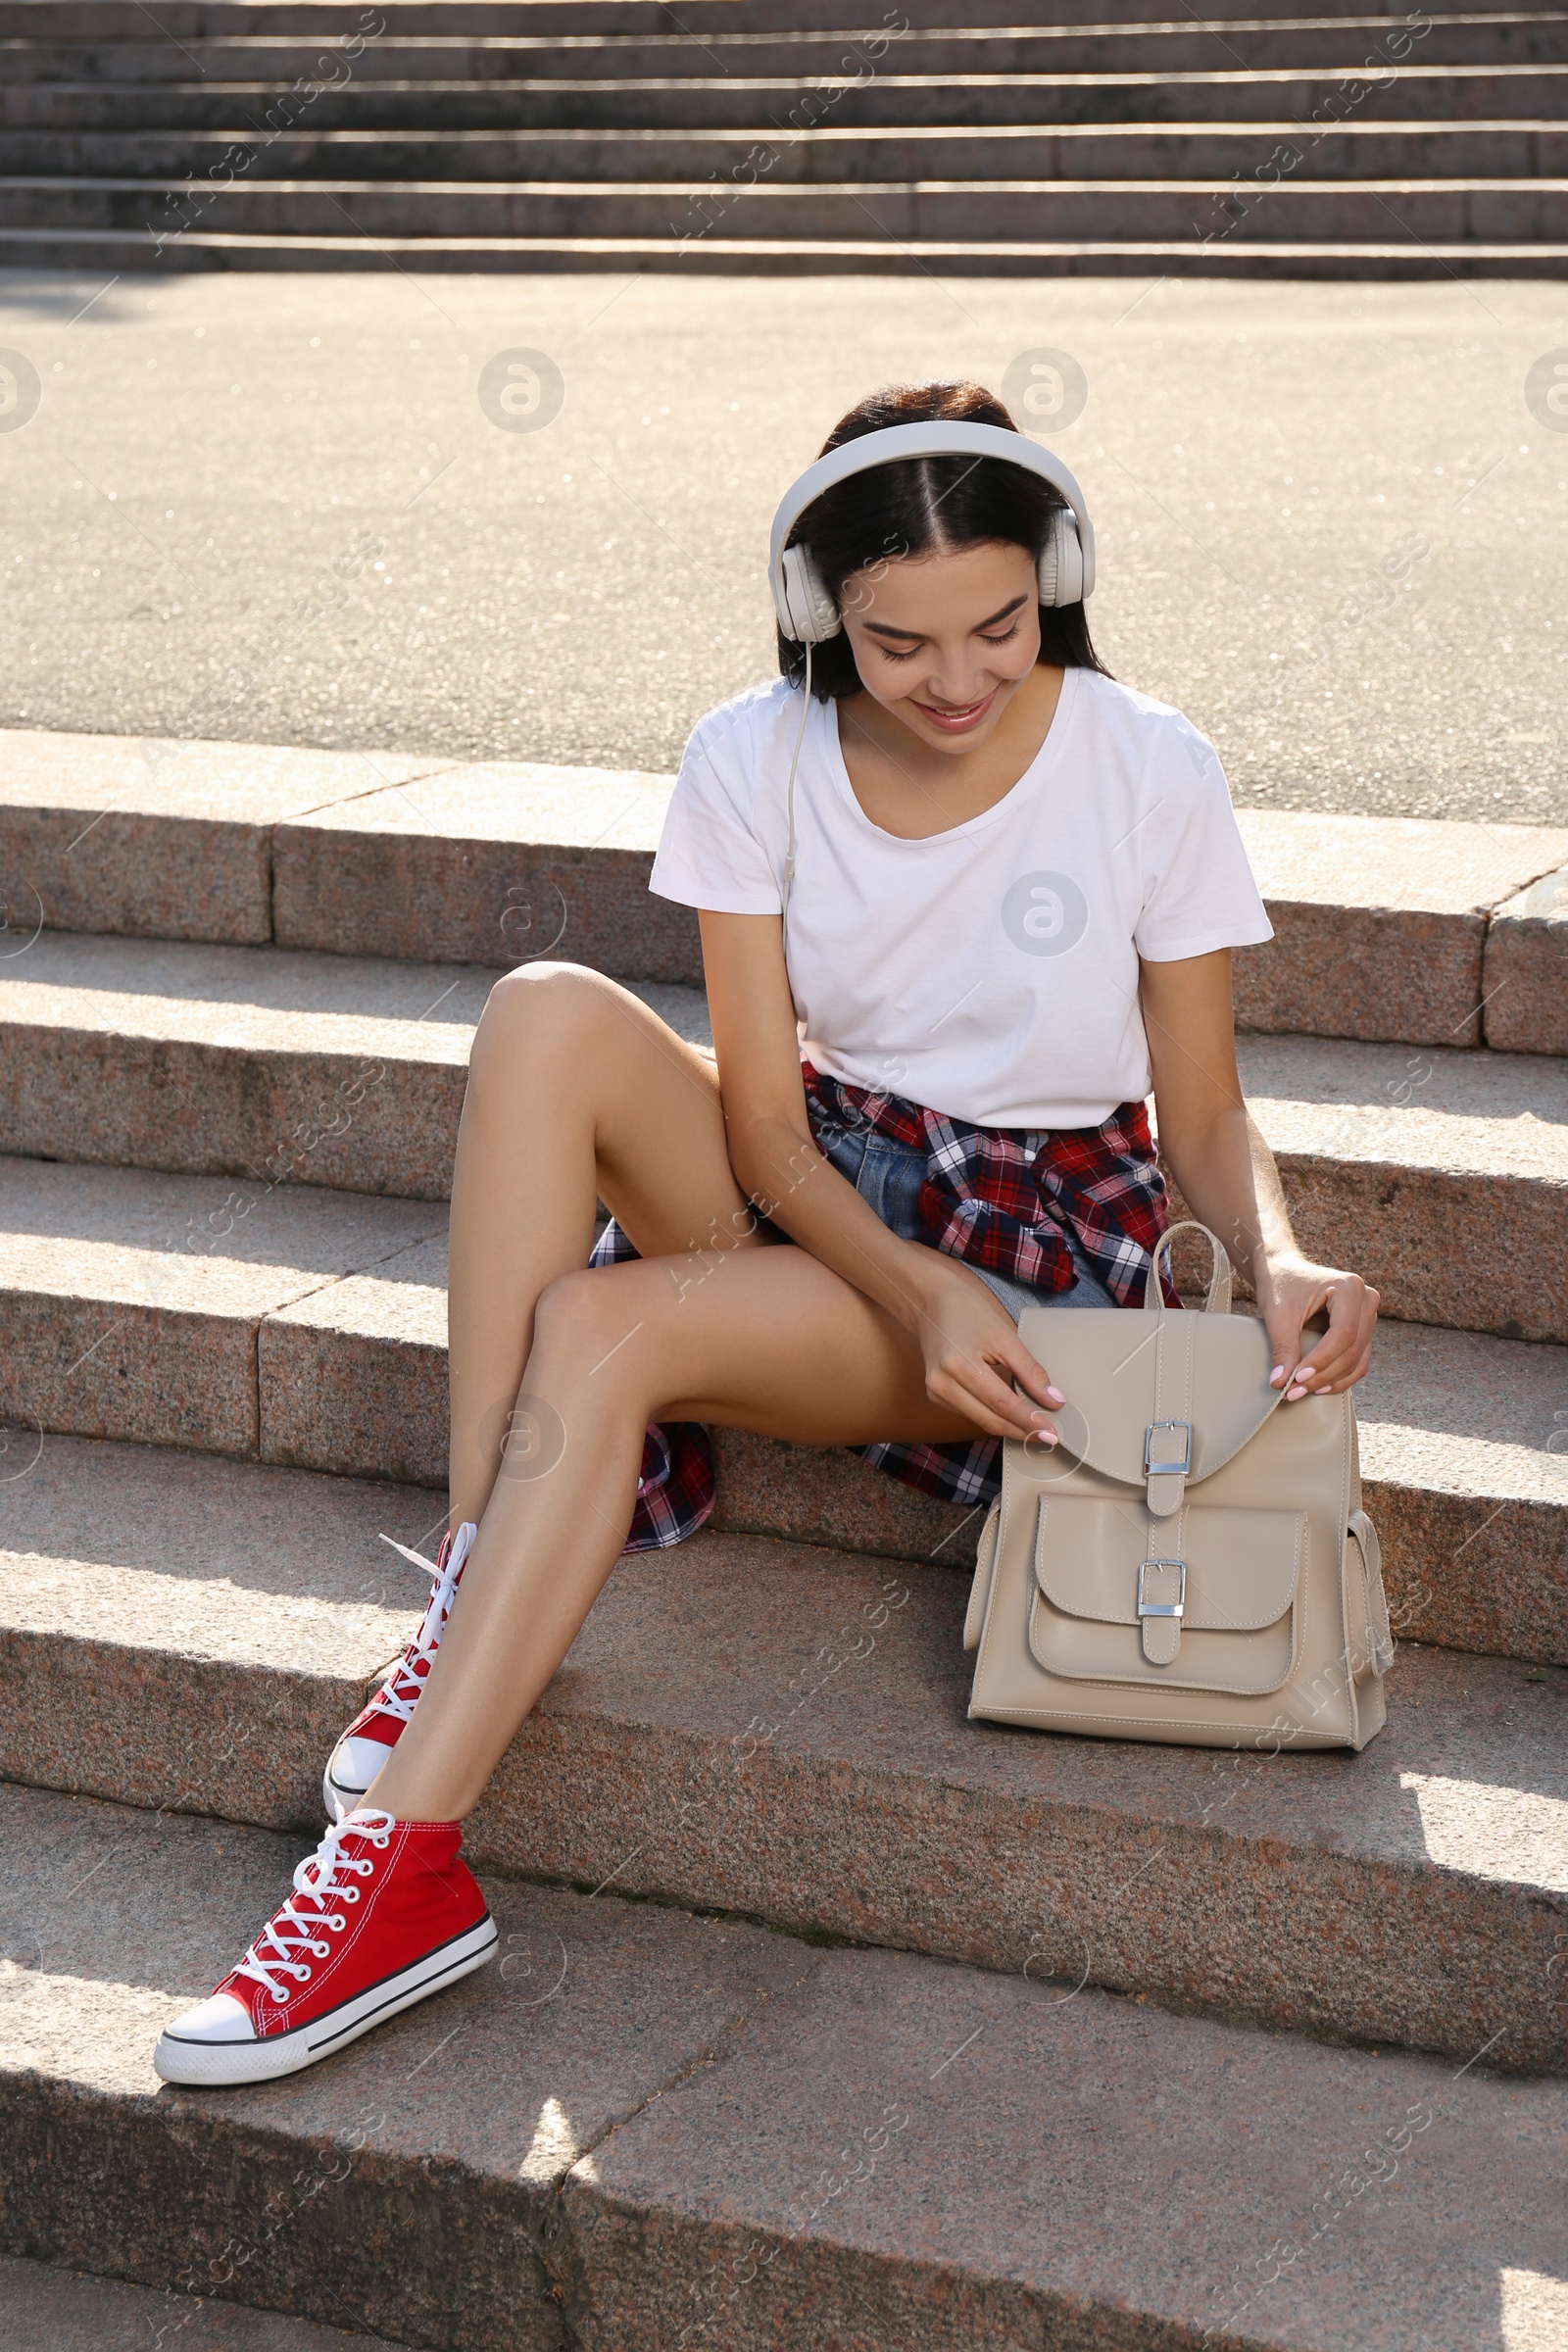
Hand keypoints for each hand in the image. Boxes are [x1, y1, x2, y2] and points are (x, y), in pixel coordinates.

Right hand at [906, 1256, 1063, 1441]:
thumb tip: (1053, 1399)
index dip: (1028, 1421)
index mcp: (959, 1364)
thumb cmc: (968, 1313)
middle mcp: (942, 1383)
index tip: (1051, 1433)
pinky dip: (992, 1415)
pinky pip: (969, 1413)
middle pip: (989, 1419)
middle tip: (1048, 1437)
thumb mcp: (1005, 1337)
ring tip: (1034, 1427)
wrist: (931, 1304)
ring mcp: (935, 1391)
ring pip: (980, 1420)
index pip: (1001, 1403)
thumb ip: (1029, 1371)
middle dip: (1021, 1430)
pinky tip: (1009, 1414)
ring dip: (1008, 1426)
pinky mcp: (935, 1395)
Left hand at [1257, 1255, 1378, 1401]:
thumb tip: (1281, 1383)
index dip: (1322, 1360)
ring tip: (1302, 1391)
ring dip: (1332, 1380)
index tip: (1297, 1378)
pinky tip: (1318, 1386)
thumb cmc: (1281, 1283)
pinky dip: (1339, 1377)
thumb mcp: (1278, 1312)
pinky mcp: (1361, 1330)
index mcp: (1350, 1287)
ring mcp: (1367, 1316)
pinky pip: (1357, 1361)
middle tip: (1293, 1391)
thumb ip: (1283, 1347)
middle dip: (1323, 1374)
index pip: (1343, 1333)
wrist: (1283, 1270)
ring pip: (1358, 1359)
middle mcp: (1366, 1300)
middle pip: (1353, 1348)